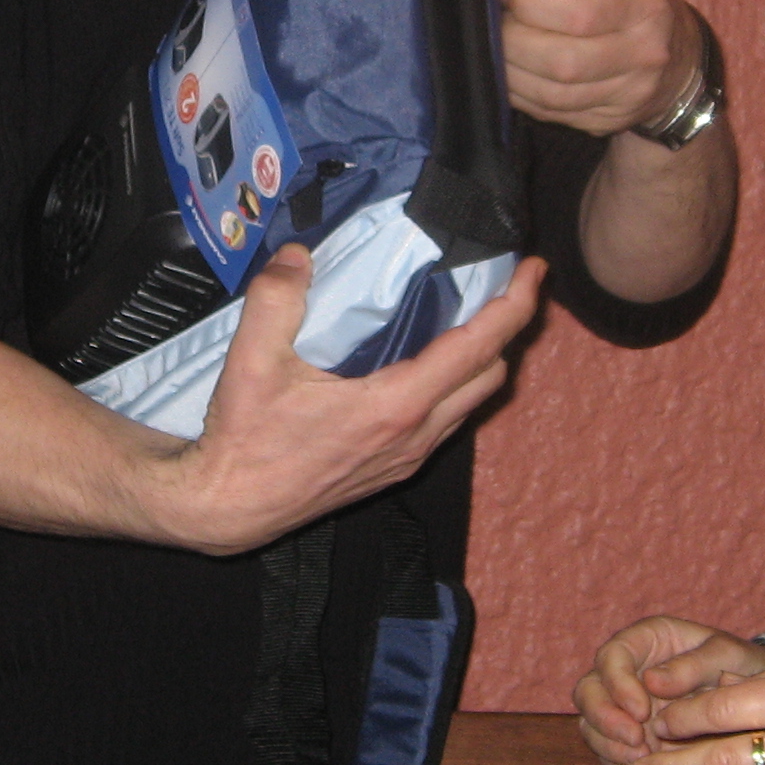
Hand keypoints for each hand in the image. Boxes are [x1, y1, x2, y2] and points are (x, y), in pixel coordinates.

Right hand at [146, 243, 546, 555]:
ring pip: (472, 402)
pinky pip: (446, 419)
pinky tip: (426, 359)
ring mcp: (408, 457)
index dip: (516, 304)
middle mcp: (415, 435)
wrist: (230, 508)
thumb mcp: (251, 361)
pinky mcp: (393, 468)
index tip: (534, 269)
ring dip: (484, 358)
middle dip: (508, 326)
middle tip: (502, 283)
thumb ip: (276, 298)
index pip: (480, 347)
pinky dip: (455, 383)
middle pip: (491, 375)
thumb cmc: (244, 442)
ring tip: (472, 314)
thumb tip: (297, 255)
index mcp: (396, 406)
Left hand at [498, 0, 695, 136]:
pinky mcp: (607, 121)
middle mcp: (645, 52)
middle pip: (563, 60)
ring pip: (553, 93)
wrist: (676, 62)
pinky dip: (519, 93)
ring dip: (510, 70)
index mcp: (645, 4)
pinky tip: (508, 72)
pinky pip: (551, 112)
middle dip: (513, 40)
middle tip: (492, 20)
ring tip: (494, 46)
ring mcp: (629, 94)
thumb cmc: (627, 6)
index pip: (580, 12)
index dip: (530, 2)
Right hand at [575, 615, 764, 764]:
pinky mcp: (628, 737)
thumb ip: (691, 665)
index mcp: (644, 640)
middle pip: (588, 691)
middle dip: (604, 719)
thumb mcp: (726, 655)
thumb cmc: (740, 665)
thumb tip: (652, 682)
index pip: (612, 656)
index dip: (618, 684)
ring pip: (591, 724)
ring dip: (610, 745)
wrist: (754, 699)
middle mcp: (625, 672)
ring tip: (643, 759)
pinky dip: (620, 764)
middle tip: (636, 741)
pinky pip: (609, 752)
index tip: (641, 711)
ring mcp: (622, 706)